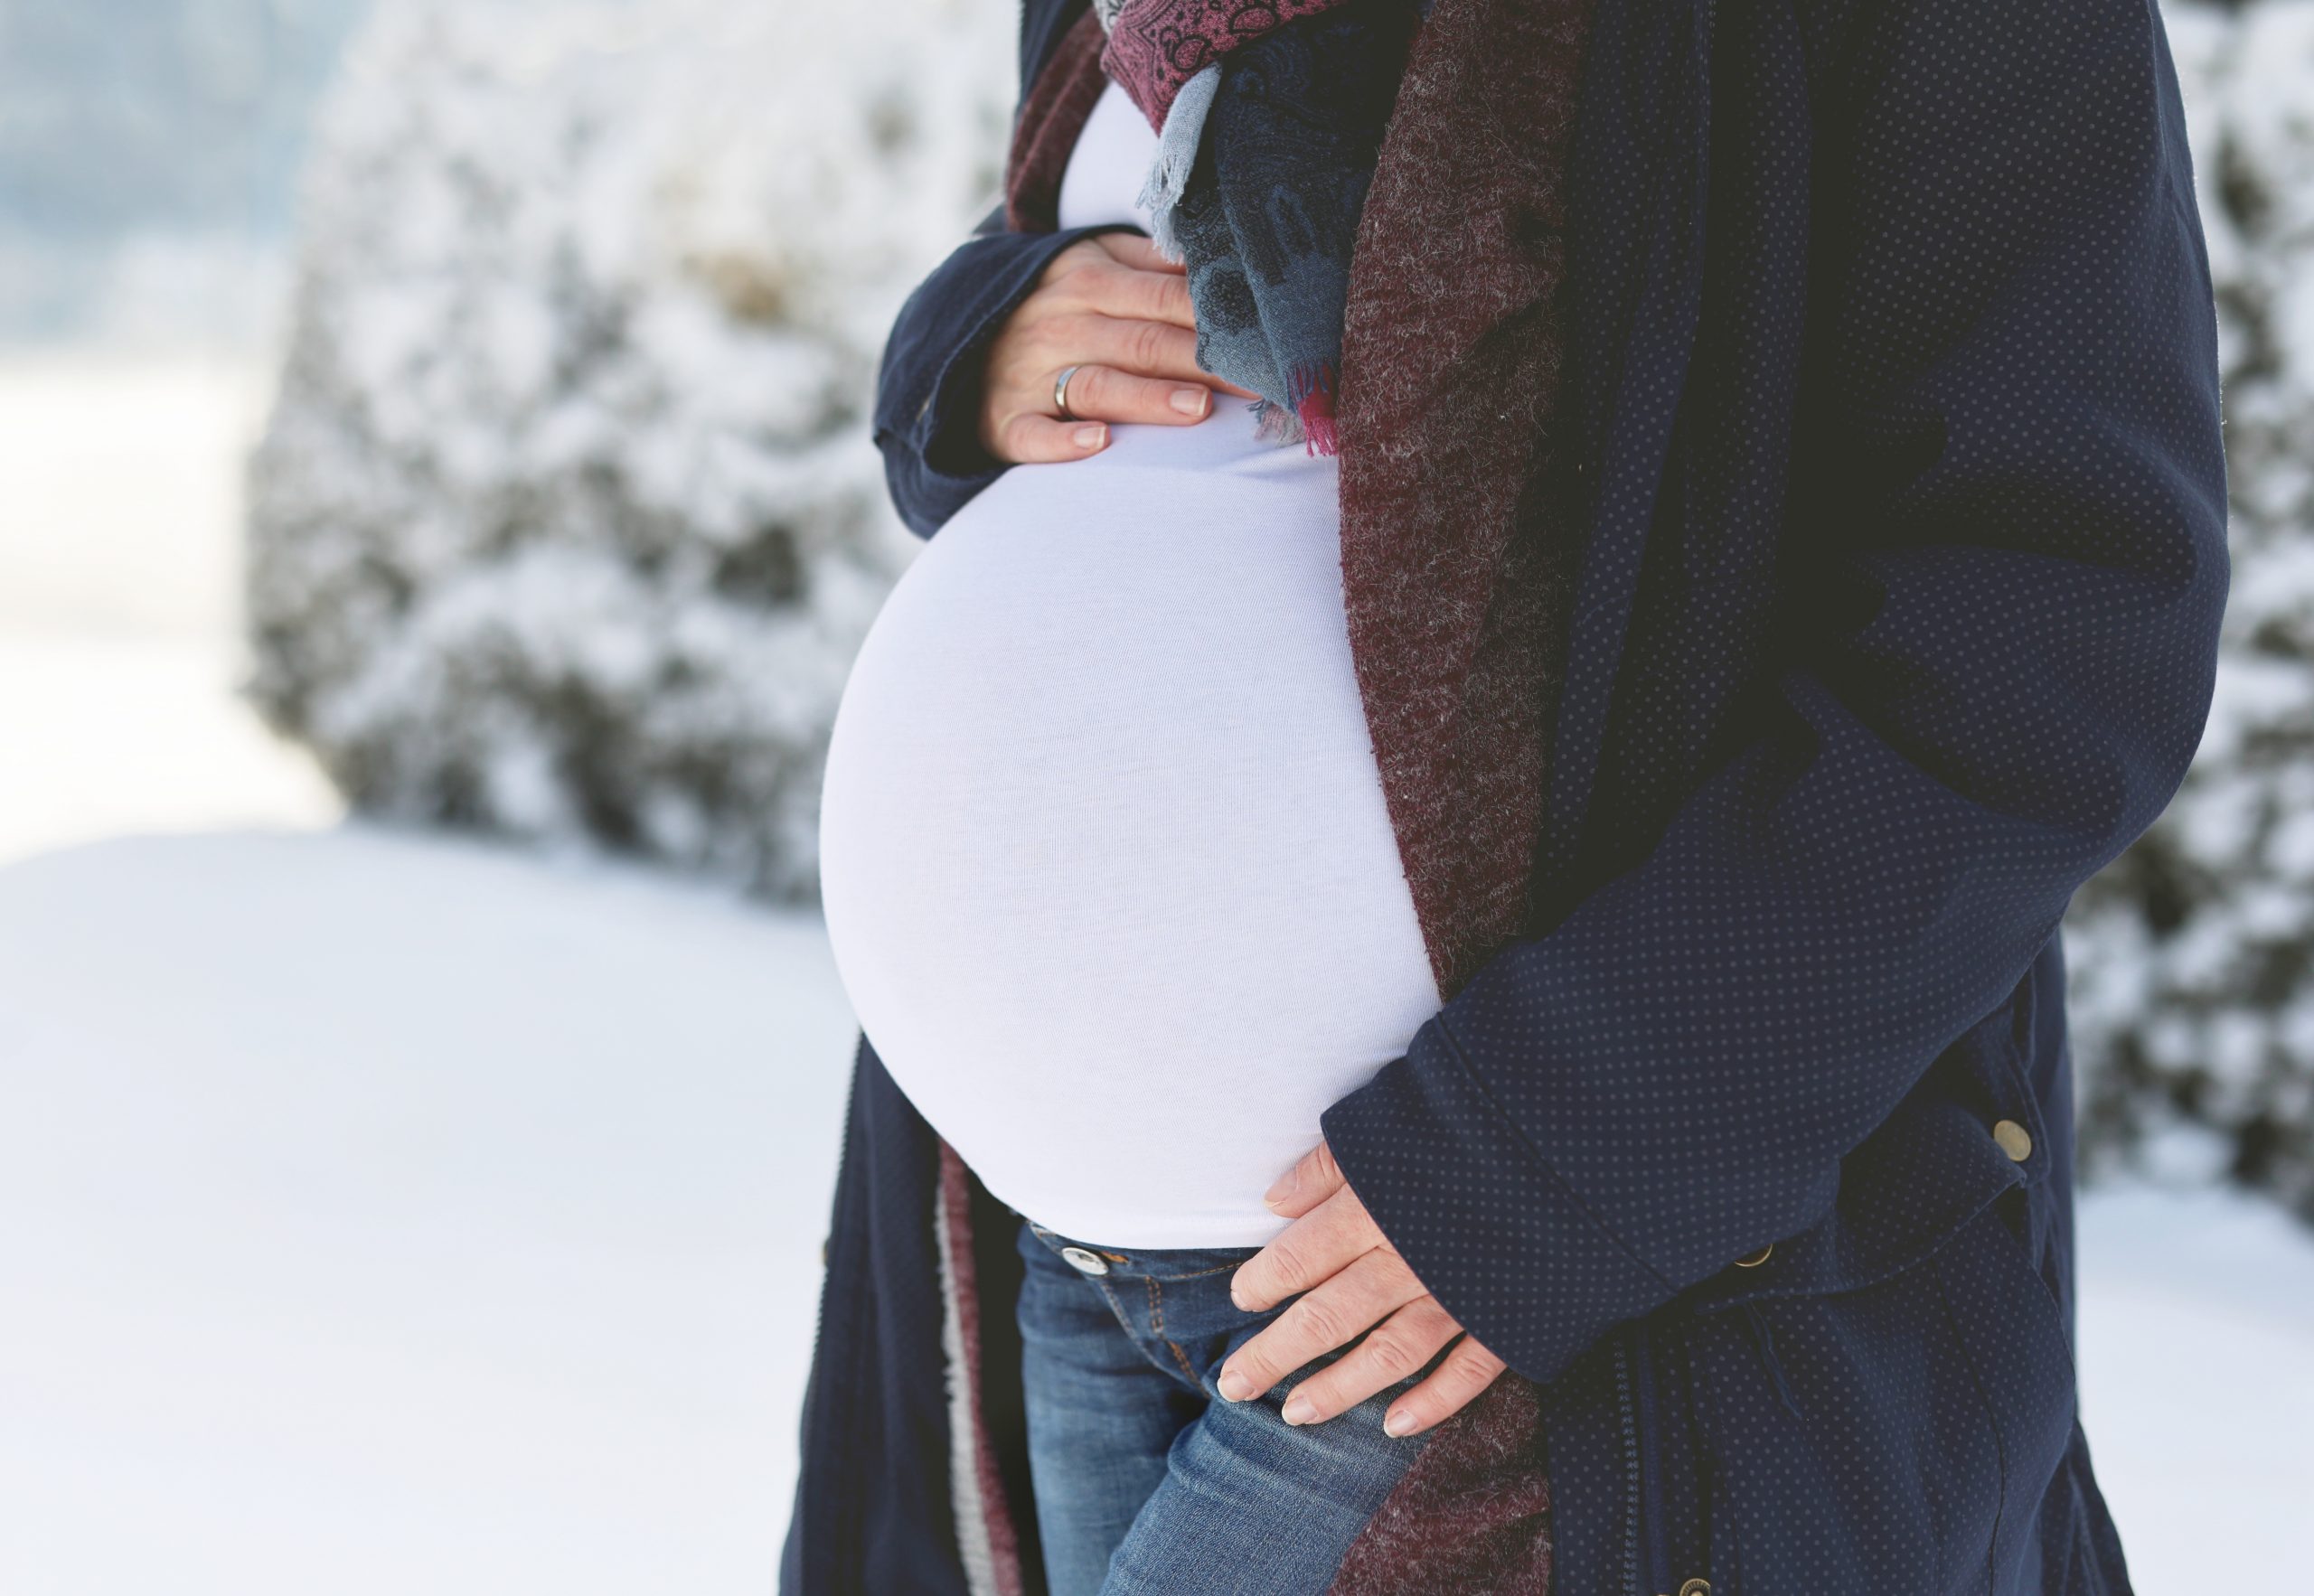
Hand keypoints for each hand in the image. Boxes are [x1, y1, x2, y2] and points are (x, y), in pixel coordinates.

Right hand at [977, 231, 1259, 463]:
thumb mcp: (1091, 264)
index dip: (1216, 316)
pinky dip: (1063, 442)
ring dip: (1147, 398)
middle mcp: (1059, 325)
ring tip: (1199, 408)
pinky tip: (1099, 443)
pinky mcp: (1006, 423)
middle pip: (1143, 343)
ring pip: (1097, 385)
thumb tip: (1217, 263)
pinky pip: (1034, 435)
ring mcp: (1030, 376)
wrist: (960, 344)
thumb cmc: (1053, 308)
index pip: (1163, 298)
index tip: (1268, 335)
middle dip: (1203, 362)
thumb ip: (1150, 264)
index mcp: (1086, 280)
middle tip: (1259, 382)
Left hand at [1219, 1140, 1506, 1437]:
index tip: (1241, 1299)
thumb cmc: (1466, 1125)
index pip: (1300, 1258)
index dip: (1263, 1283)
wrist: (1570, 1143)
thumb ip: (1329, 1165)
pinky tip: (1394, 1425)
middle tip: (1233, 1385)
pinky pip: (1468, 1373)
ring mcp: (1458, 1295)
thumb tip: (1274, 1201)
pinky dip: (1432, 1403)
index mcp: (1375, 1208)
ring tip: (1294, 1413)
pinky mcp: (1507, 1318)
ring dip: (1337, 1389)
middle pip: (1328, 1317)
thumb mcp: (1387, 1125)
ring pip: (1386, 1355)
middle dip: (1274, 1354)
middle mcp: (1408, 1259)